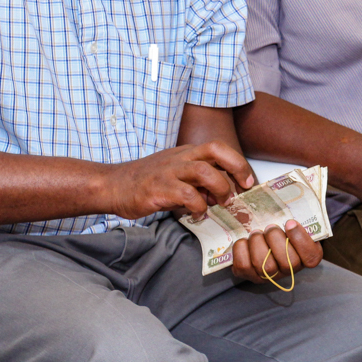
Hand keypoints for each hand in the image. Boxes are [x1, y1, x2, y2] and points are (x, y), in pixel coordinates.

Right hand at [103, 141, 254, 220]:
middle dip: (236, 168)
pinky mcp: (158, 188)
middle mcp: (180, 158)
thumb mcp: (176, 174)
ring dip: (219, 189)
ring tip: (220, 204)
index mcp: (186, 153)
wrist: (114, 185)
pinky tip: (196, 214)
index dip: (238, 162)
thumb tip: (222, 194)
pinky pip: (187, 195)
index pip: (219, 148)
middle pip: (216, 151)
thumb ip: (198, 182)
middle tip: (242, 190)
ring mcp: (169, 171)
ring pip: (204, 172)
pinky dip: (198, 206)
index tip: (248, 181)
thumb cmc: (147, 181)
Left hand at [230, 220, 322, 283]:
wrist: (262, 235)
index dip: (300, 240)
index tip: (290, 222)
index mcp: (306, 255)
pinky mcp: (249, 275)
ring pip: (264, 266)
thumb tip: (290, 194)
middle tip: (270, 227)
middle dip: (275, 240)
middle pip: (287, 263)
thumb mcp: (294, 218)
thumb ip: (298, 212)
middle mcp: (289, 270)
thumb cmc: (282, 225)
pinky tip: (244, 240)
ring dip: (257, 243)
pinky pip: (243, 266)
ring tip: (256, 233)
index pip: (311, 257)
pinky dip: (241, 249)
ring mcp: (269, 275)